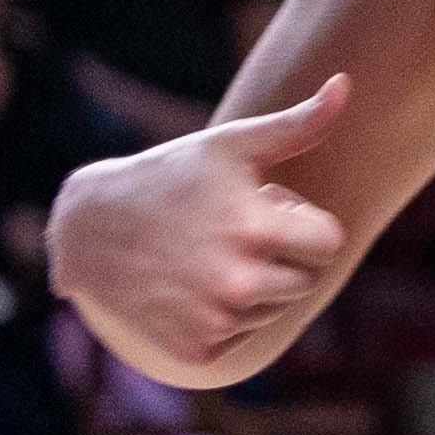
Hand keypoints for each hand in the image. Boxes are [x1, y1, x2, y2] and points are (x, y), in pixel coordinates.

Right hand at [46, 76, 351, 381]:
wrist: (89, 229)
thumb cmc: (173, 177)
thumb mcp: (232, 145)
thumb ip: (298, 123)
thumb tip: (344, 83)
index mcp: (253, 230)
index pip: (329, 242)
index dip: (305, 221)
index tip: (268, 206)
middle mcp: (234, 284)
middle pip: (307, 279)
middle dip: (286, 255)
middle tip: (238, 230)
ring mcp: (211, 323)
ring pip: (275, 307)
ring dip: (257, 284)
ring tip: (213, 253)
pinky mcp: (193, 350)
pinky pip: (242, 335)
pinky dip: (228, 314)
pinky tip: (194, 284)